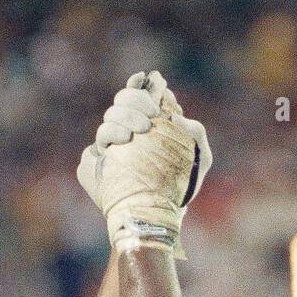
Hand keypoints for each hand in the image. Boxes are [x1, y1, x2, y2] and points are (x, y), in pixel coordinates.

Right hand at [76, 71, 211, 256]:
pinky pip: (98, 140)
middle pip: (122, 101)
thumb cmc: (181, 186)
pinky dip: (110, 135)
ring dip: (123, 118)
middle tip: (149, 118)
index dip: (139, 84)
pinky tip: (123, 141)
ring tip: (138, 132)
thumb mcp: (197, 160)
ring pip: (109, 117)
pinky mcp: (99, 162)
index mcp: (149, 124)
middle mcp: (128, 131)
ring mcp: (113, 146)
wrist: (161, 216)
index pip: (139, 94)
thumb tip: (177, 116)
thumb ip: (196, 134)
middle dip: (134, 101)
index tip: (146, 80)